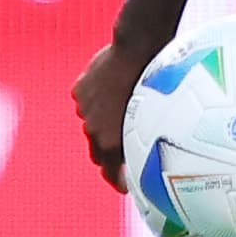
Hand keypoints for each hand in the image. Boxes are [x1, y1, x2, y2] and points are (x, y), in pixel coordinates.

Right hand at [71, 37, 154, 189]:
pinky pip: (87, 102)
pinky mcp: (80, 90)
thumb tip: (150, 155)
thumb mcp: (154, 121)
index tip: (125, 185)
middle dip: (109, 157)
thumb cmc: (156, 85)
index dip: (117, 180)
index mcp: (109, 141)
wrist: (137, 51)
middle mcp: (92, 128)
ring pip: (92, 125)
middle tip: (121, 158)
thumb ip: (142, 141)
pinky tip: (110, 95)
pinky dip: (96, 103)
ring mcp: (84, 108)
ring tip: (117, 119)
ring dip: (102, 125)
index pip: (109, 171)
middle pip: (97, 151)